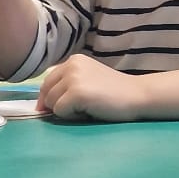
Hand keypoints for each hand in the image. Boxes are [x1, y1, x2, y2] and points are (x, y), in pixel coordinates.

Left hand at [37, 56, 151, 121]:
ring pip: (51, 103)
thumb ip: (66, 85)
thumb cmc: (114, 93)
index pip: (47, 83)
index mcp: (72, 60)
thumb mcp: (87, 80)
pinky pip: (60, 112)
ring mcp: (73, 78)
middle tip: (81, 108)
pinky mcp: (77, 93)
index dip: (50, 98)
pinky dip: (72, 117)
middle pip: (46, 93)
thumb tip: (40, 106)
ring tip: (87, 108)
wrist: (138, 95)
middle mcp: (70, 65)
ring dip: (66, 111)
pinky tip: (90, 111)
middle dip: (58, 105)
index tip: (62, 107)